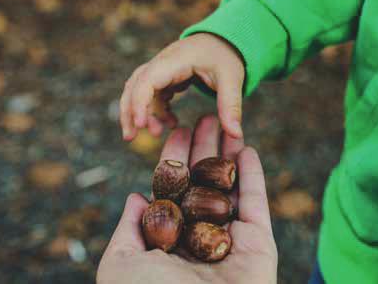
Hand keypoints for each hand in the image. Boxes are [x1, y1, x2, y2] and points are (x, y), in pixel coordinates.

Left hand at [98, 116, 276, 283]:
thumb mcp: (120, 263)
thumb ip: (127, 229)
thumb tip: (134, 196)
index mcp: (167, 242)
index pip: (172, 191)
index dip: (174, 158)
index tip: (178, 130)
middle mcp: (199, 238)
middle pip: (203, 183)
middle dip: (204, 149)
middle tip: (206, 115)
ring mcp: (229, 240)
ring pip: (230, 188)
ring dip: (229, 154)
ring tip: (228, 121)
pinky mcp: (258, 244)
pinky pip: (255, 204)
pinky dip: (254, 176)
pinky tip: (248, 148)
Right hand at [119, 33, 244, 139]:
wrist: (225, 40)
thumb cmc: (226, 56)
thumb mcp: (232, 80)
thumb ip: (231, 106)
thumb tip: (236, 135)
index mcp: (176, 59)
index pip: (147, 79)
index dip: (140, 102)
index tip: (141, 125)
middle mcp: (163, 62)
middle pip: (135, 85)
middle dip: (130, 111)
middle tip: (131, 137)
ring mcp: (161, 68)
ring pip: (139, 90)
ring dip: (141, 112)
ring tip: (154, 134)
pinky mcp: (165, 76)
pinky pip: (152, 94)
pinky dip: (157, 110)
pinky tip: (170, 123)